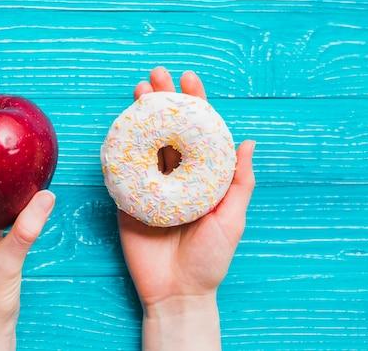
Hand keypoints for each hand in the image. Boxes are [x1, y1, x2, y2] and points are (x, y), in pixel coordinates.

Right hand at [118, 67, 255, 350]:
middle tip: (156, 75)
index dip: (194, 105)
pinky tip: (119, 126)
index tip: (188, 79)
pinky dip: (120, 147)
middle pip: (168, 131)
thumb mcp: (232, 220)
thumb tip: (248, 142)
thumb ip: (240, 183)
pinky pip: (122, 169)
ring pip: (145, 143)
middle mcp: (175, 177)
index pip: (198, 134)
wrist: (176, 292)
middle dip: (162, 101)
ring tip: (138, 90)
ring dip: (140, 116)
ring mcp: (150, 186)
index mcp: (201, 178)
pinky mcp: (127, 199)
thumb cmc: (210, 259)